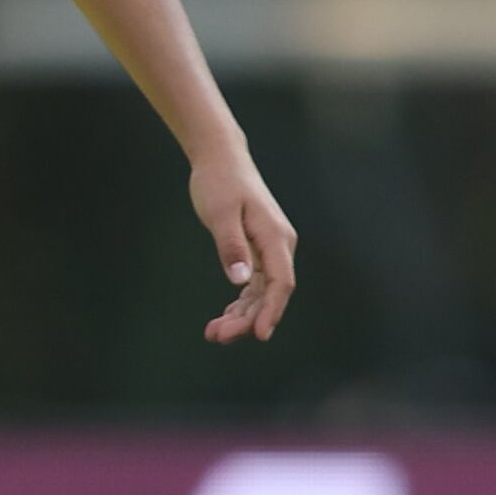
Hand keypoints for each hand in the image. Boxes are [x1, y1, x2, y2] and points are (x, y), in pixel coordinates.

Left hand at [193, 150, 296, 344]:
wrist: (220, 158)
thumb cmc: (219, 182)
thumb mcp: (220, 213)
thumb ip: (231, 246)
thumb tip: (240, 281)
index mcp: (275, 237)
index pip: (281, 283)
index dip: (272, 311)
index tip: (259, 335)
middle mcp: (278, 246)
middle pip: (269, 293)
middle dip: (247, 319)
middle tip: (217, 336)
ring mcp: (269, 249)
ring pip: (261, 292)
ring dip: (241, 315)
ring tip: (214, 333)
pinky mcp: (257, 250)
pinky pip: (254, 284)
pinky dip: (240, 302)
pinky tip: (224, 316)